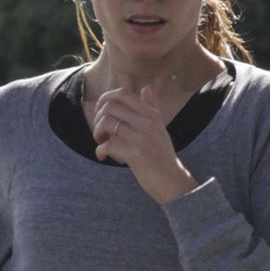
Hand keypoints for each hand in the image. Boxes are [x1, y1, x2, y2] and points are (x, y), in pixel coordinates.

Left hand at [92, 85, 196, 204]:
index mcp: (151, 114)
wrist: (172, 182)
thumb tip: (145, 88)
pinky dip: (100, 151)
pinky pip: (108, 145)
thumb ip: (152, 108)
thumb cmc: (163, 156)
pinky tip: (103, 157)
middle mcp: (147, 123)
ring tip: (101, 143)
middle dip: (98, 118)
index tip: (100, 111)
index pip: (123, 94)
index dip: (105, 98)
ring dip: (97, 134)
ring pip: (107, 124)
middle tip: (100, 132)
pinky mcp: (135, 155)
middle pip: (110, 107)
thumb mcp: (160, 128)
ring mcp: (141, 138)